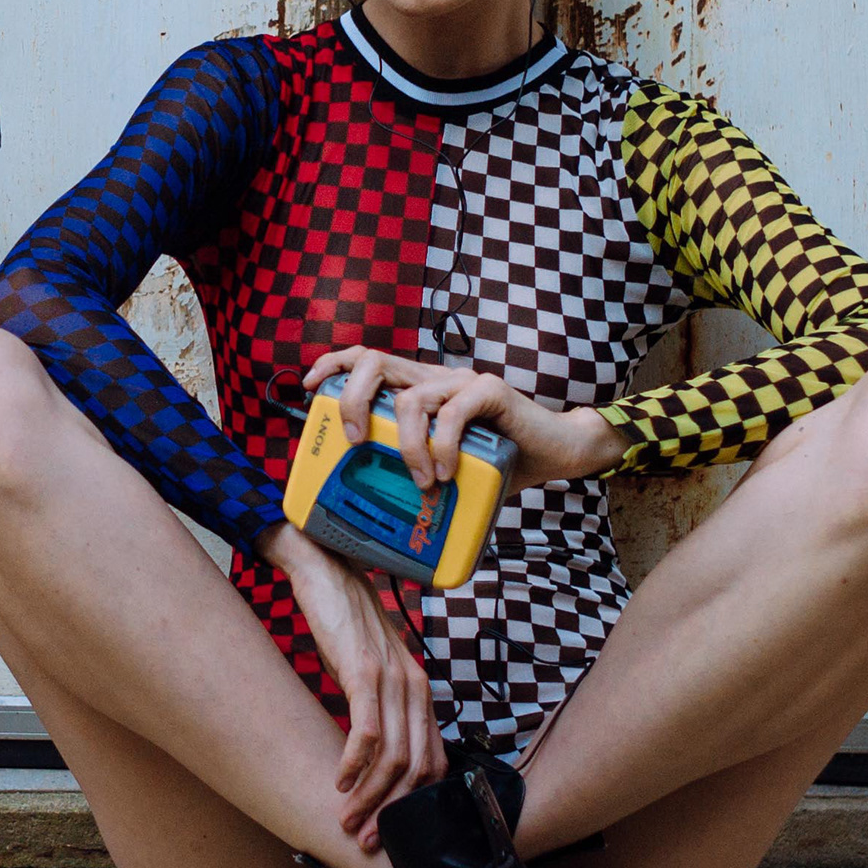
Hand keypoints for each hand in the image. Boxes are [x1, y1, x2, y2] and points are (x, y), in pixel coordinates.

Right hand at [260, 524, 442, 841]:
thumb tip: (372, 754)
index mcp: (420, 690)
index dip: (412, 803)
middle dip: (391, 812)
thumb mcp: (368, 670)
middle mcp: (414, 686)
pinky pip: (366, 730)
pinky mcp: (362, 669)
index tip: (387, 830)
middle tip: (364, 839)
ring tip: (346, 818)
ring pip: (393, 757)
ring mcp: (391, 678)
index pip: (432, 762)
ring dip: (369, 797)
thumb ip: (380, 706)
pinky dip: (353, 764)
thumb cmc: (343, 623)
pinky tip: (337, 780)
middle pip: (416, 768)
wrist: (323, 569)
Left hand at [297, 348, 619, 491]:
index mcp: (420, 388)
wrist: (559, 452)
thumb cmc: (498, 463)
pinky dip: (443, 446)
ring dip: (407, 445)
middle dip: (352, 400)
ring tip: (420, 480)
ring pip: (411, 397)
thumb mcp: (443, 464)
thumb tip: (370, 510)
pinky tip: (446, 473)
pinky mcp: (491, 392)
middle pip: (376, 362)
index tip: (308, 388)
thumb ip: (413, 468)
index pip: (366, 358)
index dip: (333, 365)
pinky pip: (454, 412)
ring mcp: (463, 382)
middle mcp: (436, 378)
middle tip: (354, 441)